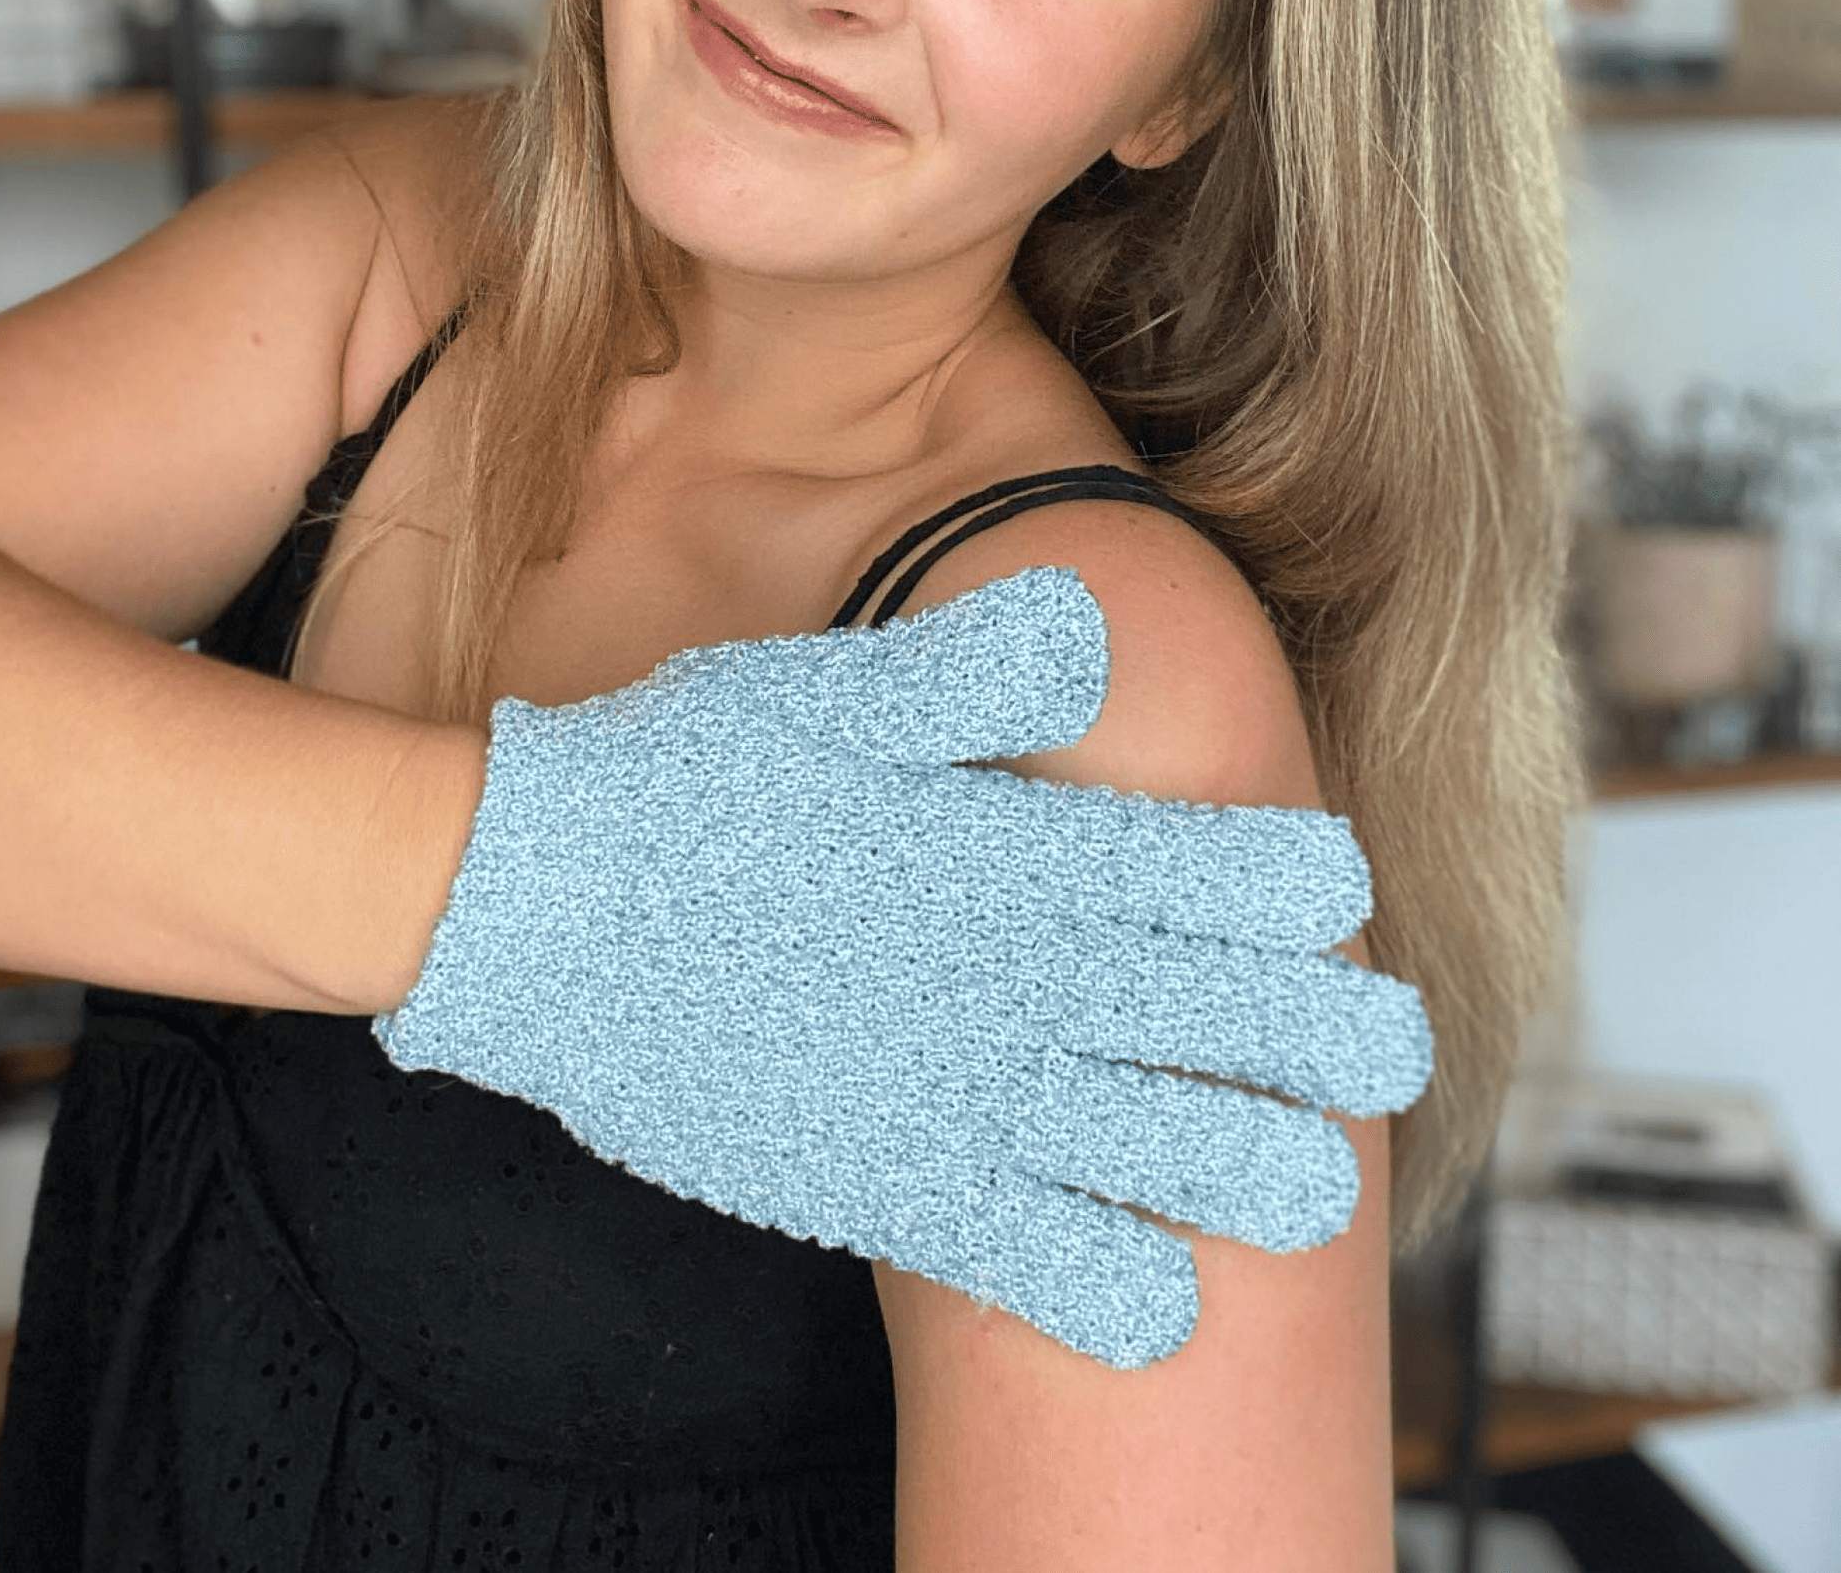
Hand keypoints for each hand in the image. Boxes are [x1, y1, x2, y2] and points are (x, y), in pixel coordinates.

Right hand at [375, 564, 1431, 1368]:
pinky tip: (1162, 1298)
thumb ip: (971, 671)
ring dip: (1263, 1172)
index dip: (1304, 884)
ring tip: (1316, 1189)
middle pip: (1238, 1020)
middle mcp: (1019, 975)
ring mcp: (963, 1091)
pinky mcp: (891, 1183)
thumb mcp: (826, 691)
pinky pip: (1042, 1262)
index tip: (1329, 892)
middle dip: (1336, 1036)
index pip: (1231, 869)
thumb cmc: (681, 781)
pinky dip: (1117, 1288)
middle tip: (1389, 1052)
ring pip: (1173, 1153)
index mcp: (1022, 848)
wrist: (536, 907)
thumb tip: (1091, 628)